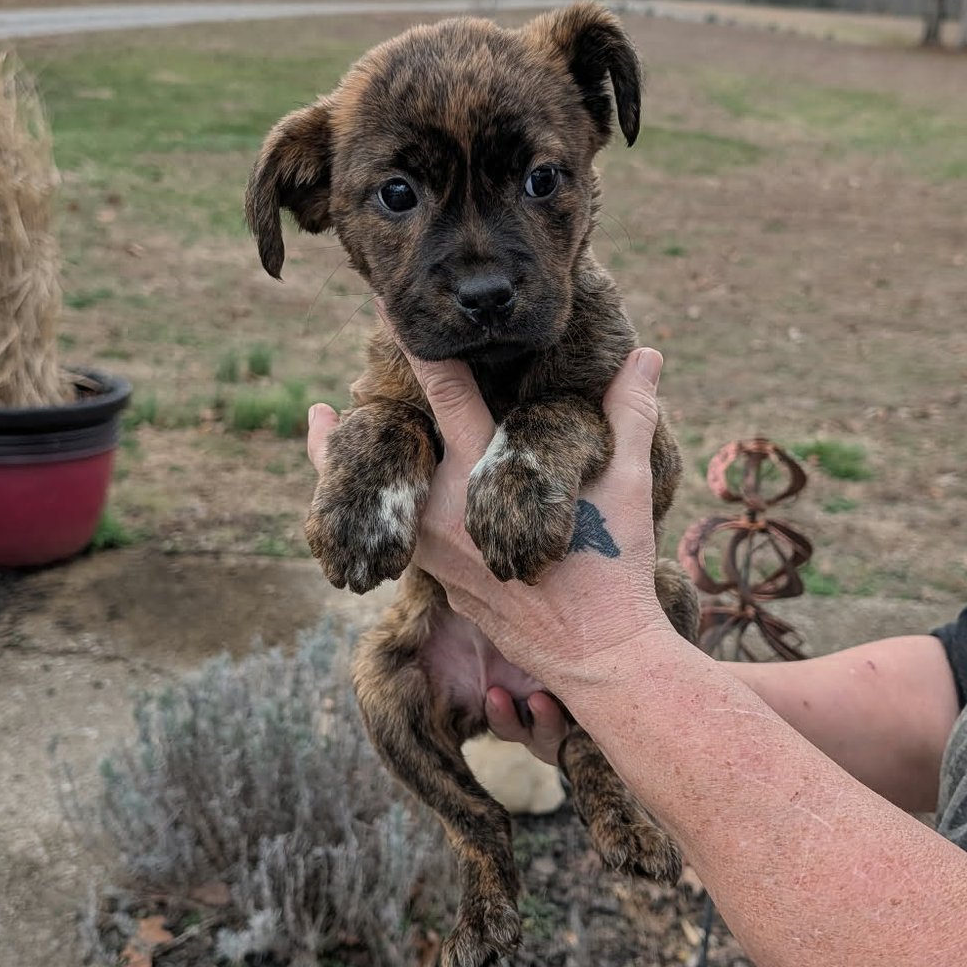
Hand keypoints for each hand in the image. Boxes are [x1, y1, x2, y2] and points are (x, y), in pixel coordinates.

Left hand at [307, 347, 675, 739]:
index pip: (442, 390)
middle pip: (379, 460)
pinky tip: (397, 518)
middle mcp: (445, 511)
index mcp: (484, 473)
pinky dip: (397, 525)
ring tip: (330, 468)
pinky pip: (408, 546)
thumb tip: (648, 355)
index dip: (413, 345)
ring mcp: (436, 556)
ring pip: (384, 509)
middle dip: (342, 435)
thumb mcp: (629, 484)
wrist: (600, 658)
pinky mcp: (441, 588)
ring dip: (356, 489)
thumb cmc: (615, 566)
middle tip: (317, 411)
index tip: (383, 308)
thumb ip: (629, 412)